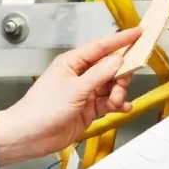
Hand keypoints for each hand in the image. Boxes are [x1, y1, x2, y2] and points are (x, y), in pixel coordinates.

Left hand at [0, 28, 140, 166]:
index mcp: (71, 63)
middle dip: (121, 75)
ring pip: (111, 86)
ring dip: (118, 93)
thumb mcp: (74, 89)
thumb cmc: (42, 108)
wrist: (31, 135)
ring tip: (116, 101)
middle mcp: (79, 76)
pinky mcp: (88, 109)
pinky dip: (117, 104)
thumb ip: (98, 75)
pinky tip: (122, 108)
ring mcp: (84, 93)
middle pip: (109, 67)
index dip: (120, 40)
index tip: (138, 33)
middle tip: (122, 84)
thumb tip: (117, 60)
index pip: (100, 47)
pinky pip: (109, 103)